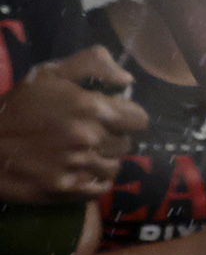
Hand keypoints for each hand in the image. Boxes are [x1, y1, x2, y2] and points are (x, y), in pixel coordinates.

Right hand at [0, 48, 147, 201]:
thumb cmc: (17, 105)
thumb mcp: (50, 72)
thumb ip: (94, 64)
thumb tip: (128, 81)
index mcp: (91, 107)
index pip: (139, 120)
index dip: (128, 118)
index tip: (113, 118)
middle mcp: (89, 138)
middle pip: (126, 144)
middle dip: (113, 138)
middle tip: (93, 135)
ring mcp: (78, 167)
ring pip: (114, 166)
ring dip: (104, 160)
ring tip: (85, 153)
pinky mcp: (65, 190)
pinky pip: (101, 189)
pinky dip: (95, 181)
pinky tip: (80, 171)